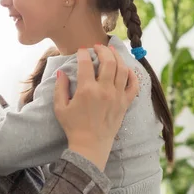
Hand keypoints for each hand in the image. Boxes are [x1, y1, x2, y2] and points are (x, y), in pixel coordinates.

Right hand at [54, 45, 138, 169]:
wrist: (90, 146)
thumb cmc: (73, 127)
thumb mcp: (60, 108)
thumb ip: (60, 88)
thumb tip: (62, 72)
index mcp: (87, 90)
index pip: (86, 63)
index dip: (83, 53)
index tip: (81, 51)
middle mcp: (104, 91)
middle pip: (108, 61)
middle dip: (103, 50)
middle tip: (98, 47)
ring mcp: (117, 97)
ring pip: (122, 69)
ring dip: (117, 57)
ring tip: (111, 51)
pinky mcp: (125, 103)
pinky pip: (133, 85)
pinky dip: (131, 74)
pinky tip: (125, 68)